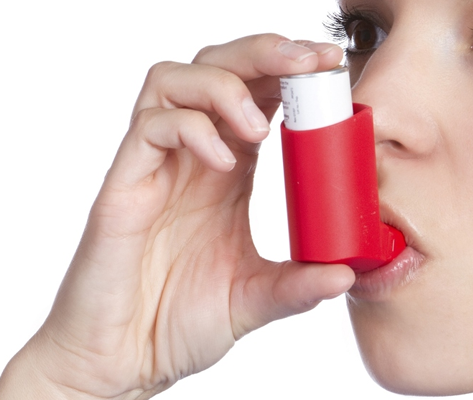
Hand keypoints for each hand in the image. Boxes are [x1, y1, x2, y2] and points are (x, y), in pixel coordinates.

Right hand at [0, 35, 353, 399]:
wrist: (124, 362)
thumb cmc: (176, 322)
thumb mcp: (255, 299)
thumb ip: (299, 284)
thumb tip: (349, 273)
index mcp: (228, 172)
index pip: (258, 94)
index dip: (291, 71)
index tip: (330, 66)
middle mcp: (192, 158)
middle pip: (218, 67)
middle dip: (265, 52)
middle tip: (308, 62)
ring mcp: (155, 167)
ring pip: (174, 79)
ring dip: (224, 85)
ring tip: (259, 126)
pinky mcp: (123, 186)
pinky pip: (148, 128)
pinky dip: (188, 128)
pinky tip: (221, 160)